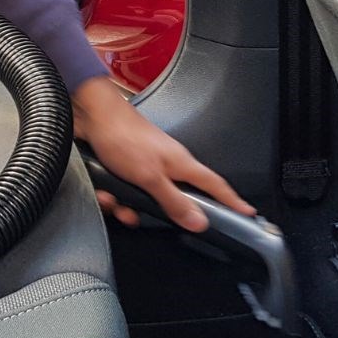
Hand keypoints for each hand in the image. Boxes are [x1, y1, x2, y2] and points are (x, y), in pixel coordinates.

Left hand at [72, 78, 253, 230]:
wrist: (90, 116)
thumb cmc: (123, 136)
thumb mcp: (151, 176)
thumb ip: (174, 201)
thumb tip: (199, 221)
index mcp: (182, 164)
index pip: (215, 186)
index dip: (232, 201)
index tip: (247, 213)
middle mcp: (168, 166)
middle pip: (174, 201)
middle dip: (154, 214)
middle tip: (138, 214)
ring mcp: (147, 166)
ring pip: (145, 201)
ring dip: (127, 205)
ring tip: (115, 200)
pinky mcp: (127, 168)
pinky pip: (126, 194)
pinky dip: (114, 196)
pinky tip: (105, 192)